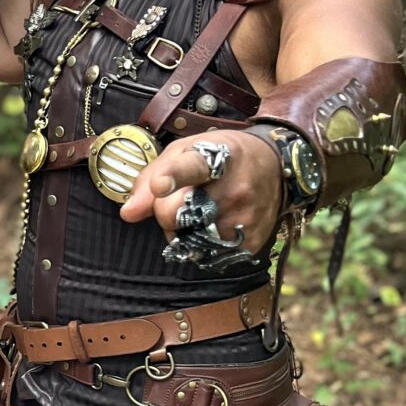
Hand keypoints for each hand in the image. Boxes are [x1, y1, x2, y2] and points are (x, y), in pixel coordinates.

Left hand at [120, 133, 283, 252]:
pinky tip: (215, 224)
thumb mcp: (185, 150)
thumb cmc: (223, 155)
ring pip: (186, 240)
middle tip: (182, 198)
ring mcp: (243, 219)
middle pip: (173, 215)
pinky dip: (201, 243)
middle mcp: (233, 189)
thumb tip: (128, 213)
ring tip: (202, 209)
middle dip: (165, 210)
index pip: (191, 168)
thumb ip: (150, 178)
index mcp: (215, 157)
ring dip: (183, 230)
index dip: (172, 177)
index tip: (159, 185)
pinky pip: (205, 254)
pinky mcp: (250, 243)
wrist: (276, 167)